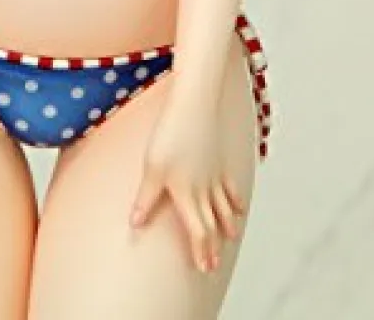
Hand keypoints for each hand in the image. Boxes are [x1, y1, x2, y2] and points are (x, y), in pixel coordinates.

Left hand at [130, 99, 245, 274]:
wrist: (194, 106)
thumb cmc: (171, 135)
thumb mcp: (152, 168)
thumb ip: (146, 198)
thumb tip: (135, 223)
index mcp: (186, 194)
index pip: (196, 231)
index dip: (200, 250)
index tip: (203, 267)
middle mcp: (204, 189)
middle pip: (211, 223)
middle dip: (213, 245)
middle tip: (214, 264)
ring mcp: (214, 174)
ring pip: (223, 207)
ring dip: (226, 224)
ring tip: (230, 237)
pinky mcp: (218, 159)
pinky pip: (230, 185)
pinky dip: (235, 199)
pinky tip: (238, 207)